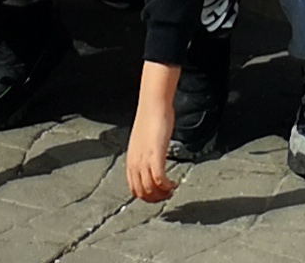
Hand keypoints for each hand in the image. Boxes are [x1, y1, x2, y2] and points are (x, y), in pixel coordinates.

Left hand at [126, 58, 180, 200]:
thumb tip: (149, 163)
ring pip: (150, 190)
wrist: (153, 104)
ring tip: (171, 190)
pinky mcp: (156, 156)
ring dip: (162, 194)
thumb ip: (143, 154)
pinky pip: (160, 180)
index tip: (158, 195)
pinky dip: (167, 186)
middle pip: (142, 194)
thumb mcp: (143, 141)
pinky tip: (174, 184)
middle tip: (167, 195)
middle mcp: (135, 163)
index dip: (147, 197)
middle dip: (155, 199)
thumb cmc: (150, 118)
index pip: (134, 190)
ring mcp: (144, 161)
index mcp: (131, 160)